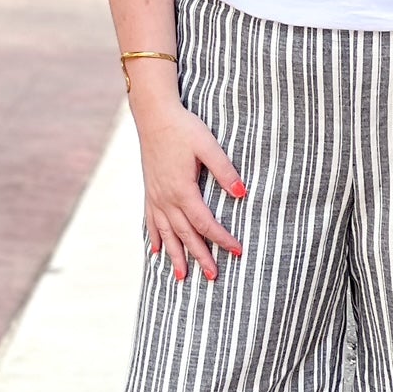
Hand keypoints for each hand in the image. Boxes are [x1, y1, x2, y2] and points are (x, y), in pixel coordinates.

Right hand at [132, 94, 246, 282]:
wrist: (153, 115)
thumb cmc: (183, 128)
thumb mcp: (208, 146)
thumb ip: (225, 171)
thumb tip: (243, 194)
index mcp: (183, 190)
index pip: (205, 223)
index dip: (222, 239)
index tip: (237, 251)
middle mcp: (166, 198)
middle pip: (186, 234)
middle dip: (200, 256)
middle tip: (213, 276)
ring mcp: (155, 196)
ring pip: (166, 233)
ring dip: (175, 255)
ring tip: (182, 276)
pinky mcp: (149, 190)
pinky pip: (150, 221)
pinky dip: (154, 238)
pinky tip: (156, 251)